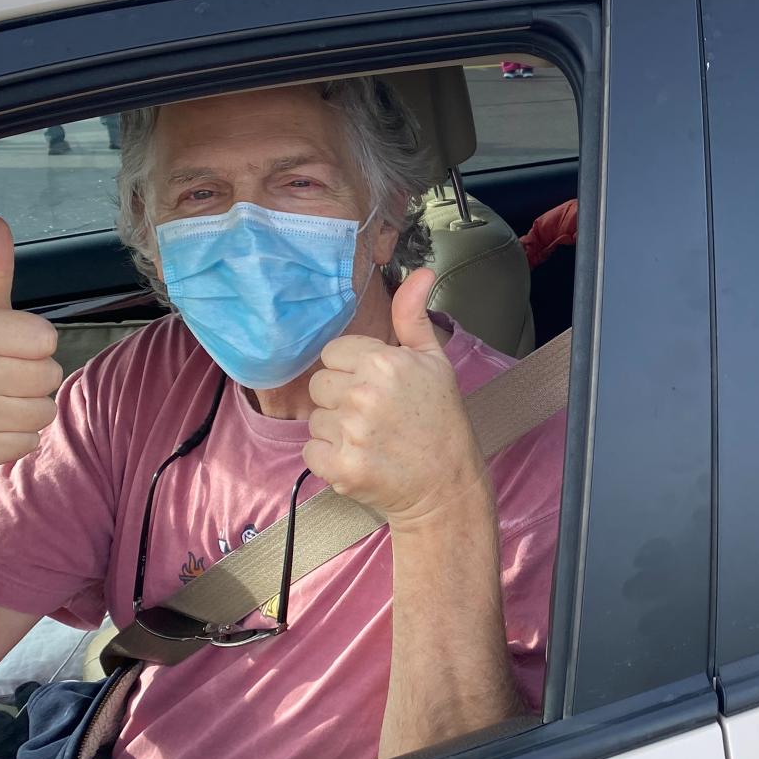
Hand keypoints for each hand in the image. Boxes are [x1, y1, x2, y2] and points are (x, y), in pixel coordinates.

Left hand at [305, 269, 485, 530]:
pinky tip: (362, 460)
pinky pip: (311, 452)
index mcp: (386, 362)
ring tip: (372, 440)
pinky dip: (330, 460)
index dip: (352, 371)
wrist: (447, 486)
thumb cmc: (442, 422)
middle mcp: (365, 394)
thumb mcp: (435, 362)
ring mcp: (351, 433)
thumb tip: (421, 273)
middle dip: (341, 400)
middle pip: (320, 385)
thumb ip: (414, 317)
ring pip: (315, 420)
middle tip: (377, 417)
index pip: (333, 354)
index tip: (377, 389)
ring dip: (336, 431)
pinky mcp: (340, 467)